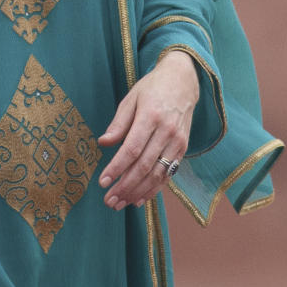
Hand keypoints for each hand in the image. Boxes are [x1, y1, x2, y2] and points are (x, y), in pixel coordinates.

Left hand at [97, 50, 198, 209]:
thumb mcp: (131, 98)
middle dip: (125, 186)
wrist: (183, 81)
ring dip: (138, 192)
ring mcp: (177, 142)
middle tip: (109, 201)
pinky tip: (140, 199)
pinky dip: (154, 189)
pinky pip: (168, 174)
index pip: (131, 149)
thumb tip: (103, 143)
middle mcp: (166, 132)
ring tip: (120, 204)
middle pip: (144, 166)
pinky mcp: (183, 149)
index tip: (103, 182)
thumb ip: (118, 123)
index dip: (116, 168)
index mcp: (151, 116)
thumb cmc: (152, 88)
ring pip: (157, 174)